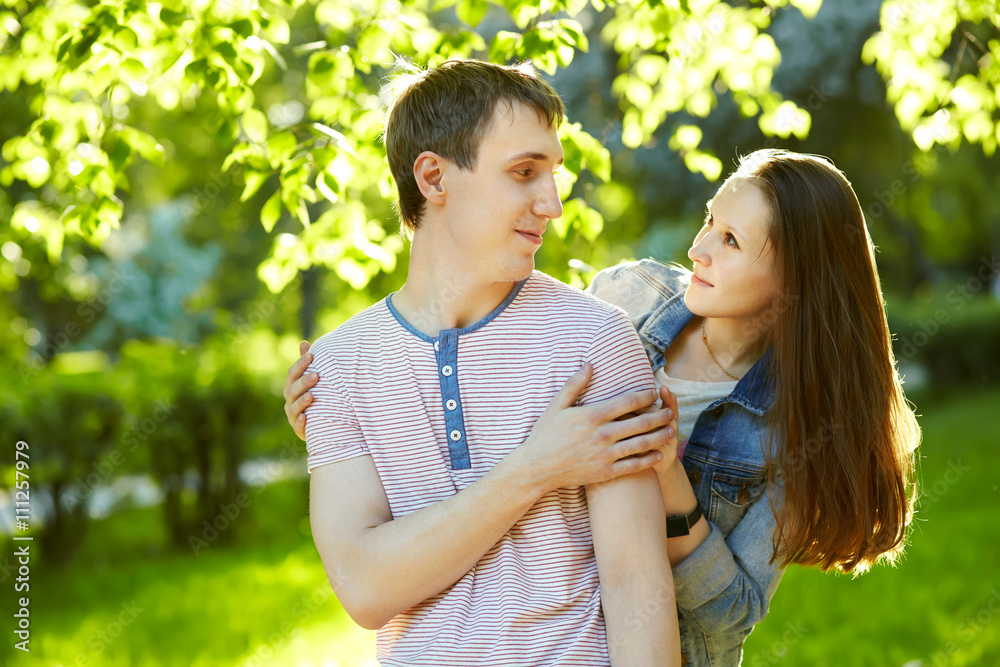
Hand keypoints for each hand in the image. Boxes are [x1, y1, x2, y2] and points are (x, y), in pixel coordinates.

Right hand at [283, 340, 317, 440]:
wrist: (319, 423)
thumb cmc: (314, 396)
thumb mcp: (311, 380)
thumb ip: (307, 364)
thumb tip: (304, 343)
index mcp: (291, 387)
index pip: (292, 373)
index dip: (300, 364)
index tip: (312, 355)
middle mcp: (289, 400)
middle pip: (292, 390)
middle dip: (304, 382)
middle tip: (317, 375)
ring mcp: (293, 415)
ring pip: (293, 408)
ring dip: (302, 401)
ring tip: (312, 396)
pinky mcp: (299, 430)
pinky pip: (298, 427)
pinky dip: (300, 423)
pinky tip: (305, 418)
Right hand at [516, 363, 676, 491]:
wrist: (537, 467)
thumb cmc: (545, 435)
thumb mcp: (557, 406)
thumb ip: (575, 384)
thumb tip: (589, 364)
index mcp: (592, 415)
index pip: (628, 402)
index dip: (646, 396)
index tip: (654, 393)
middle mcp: (602, 434)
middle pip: (641, 422)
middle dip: (659, 416)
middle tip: (670, 413)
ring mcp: (605, 455)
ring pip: (641, 444)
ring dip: (660, 437)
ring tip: (671, 431)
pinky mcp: (605, 472)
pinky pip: (633, 466)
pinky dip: (649, 460)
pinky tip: (658, 454)